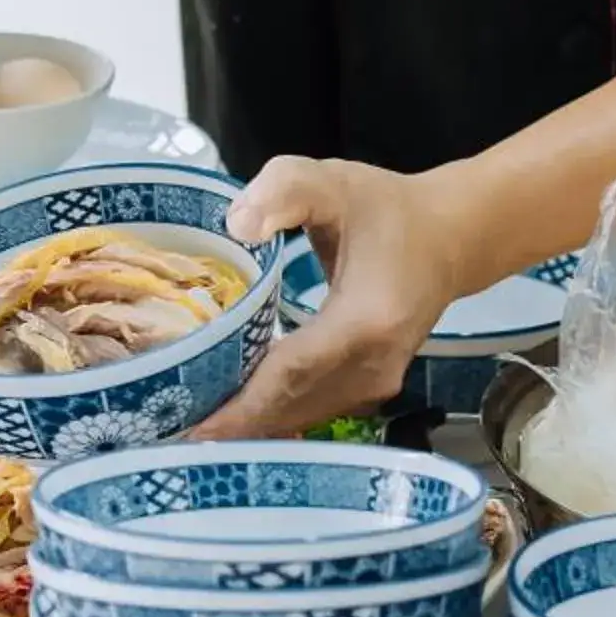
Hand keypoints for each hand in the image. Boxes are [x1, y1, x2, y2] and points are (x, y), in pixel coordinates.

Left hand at [190, 157, 479, 438]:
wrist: (449, 238)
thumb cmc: (387, 209)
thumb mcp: (332, 180)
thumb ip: (284, 190)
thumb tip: (239, 227)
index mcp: (366, 319)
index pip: (293, 371)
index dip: (241, 403)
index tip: (191, 428)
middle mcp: (375, 365)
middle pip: (292, 405)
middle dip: (231, 424)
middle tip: (165, 436)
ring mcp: (376, 384)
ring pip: (302, 415)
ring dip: (248, 426)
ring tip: (186, 431)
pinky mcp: (370, 390)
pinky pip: (313, 410)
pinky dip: (271, 417)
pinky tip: (230, 421)